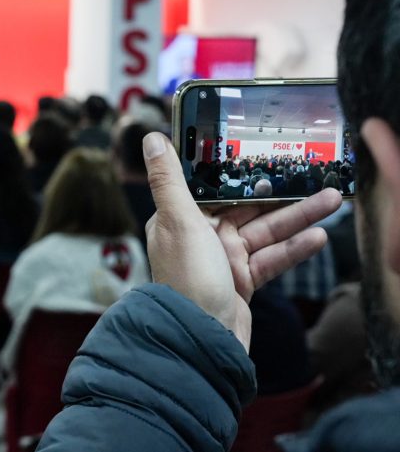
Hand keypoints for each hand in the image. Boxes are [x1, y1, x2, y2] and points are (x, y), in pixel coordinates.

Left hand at [142, 133, 341, 350]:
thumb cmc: (186, 280)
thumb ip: (168, 180)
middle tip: (312, 176)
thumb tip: (152, 139)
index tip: (265, 152)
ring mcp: (222, 260)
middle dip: (279, 194)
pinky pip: (271, 259)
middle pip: (245, 208)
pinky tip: (316, 237)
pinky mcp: (241, 282)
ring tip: (330, 200)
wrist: (200, 341)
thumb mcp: (178, 221)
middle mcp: (200, 237)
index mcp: (180, 220)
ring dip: (297, 218)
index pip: (212, 187)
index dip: (238, 171)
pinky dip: (292, 249)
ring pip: (264, 232)